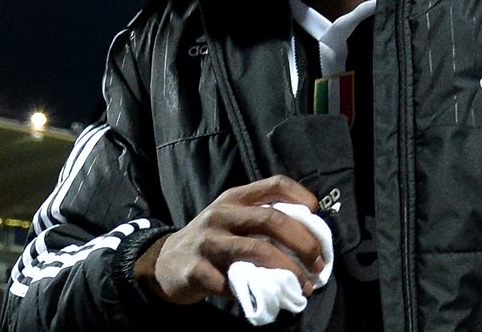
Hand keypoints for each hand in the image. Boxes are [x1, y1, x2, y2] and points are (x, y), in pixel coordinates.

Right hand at [135, 175, 324, 304]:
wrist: (163, 262)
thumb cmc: (211, 239)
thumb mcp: (232, 219)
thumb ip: (261, 219)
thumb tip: (309, 234)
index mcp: (235, 198)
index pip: (273, 184)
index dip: (300, 194)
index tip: (317, 212)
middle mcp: (221, 214)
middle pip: (271, 219)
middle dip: (303, 241)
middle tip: (319, 262)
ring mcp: (207, 241)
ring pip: (256, 250)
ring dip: (286, 270)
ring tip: (304, 285)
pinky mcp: (195, 270)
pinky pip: (231, 283)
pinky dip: (253, 292)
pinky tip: (265, 298)